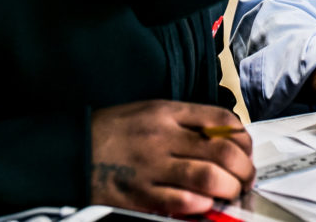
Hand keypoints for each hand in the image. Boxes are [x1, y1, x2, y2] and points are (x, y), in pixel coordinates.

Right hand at [91, 100, 253, 214]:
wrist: (69, 150)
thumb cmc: (114, 131)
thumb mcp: (152, 111)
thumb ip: (187, 121)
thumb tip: (225, 138)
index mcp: (169, 113)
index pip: (221, 120)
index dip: (243, 138)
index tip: (246, 150)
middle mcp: (163, 137)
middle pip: (222, 151)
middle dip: (244, 168)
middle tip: (246, 178)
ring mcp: (151, 167)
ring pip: (207, 177)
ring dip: (228, 188)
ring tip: (231, 192)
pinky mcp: (138, 194)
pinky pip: (179, 201)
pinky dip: (200, 205)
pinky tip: (205, 205)